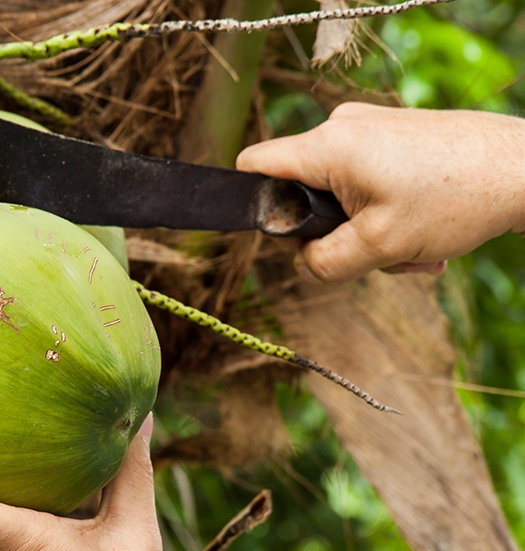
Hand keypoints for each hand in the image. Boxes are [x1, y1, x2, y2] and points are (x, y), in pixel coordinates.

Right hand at [237, 103, 524, 283]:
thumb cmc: (457, 200)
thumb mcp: (381, 247)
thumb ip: (325, 262)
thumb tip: (306, 261)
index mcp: (328, 146)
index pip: (253, 166)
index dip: (254, 204)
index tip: (287, 235)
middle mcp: (342, 127)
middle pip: (303, 191)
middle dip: (334, 231)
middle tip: (377, 251)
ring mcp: (369, 128)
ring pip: (340, 194)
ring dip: (369, 230)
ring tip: (414, 245)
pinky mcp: (392, 134)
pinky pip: (367, 182)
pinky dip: (387, 213)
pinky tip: (424, 230)